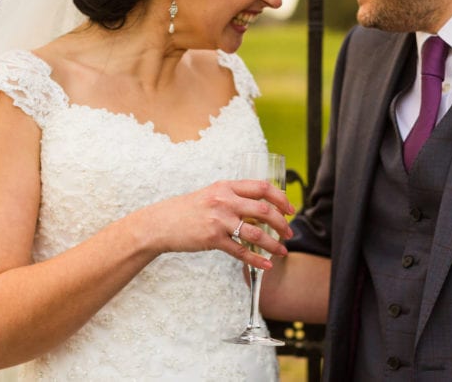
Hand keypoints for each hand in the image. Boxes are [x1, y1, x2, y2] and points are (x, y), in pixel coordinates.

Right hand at [132, 179, 294, 268]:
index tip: (290, 209)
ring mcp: (219, 220)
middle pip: (264, 209)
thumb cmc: (188, 210)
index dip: (281, 198)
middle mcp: (224, 200)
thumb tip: (261, 208)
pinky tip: (266, 265)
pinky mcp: (213, 239)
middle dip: (282, 223)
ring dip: (273, 243)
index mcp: (226, 186)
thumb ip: (234, 197)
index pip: (262, 187)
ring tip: (283, 251)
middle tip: (290, 232)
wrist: (161, 223)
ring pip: (256, 232)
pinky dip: (256, 259)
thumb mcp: (212, 194)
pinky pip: (240, 251)